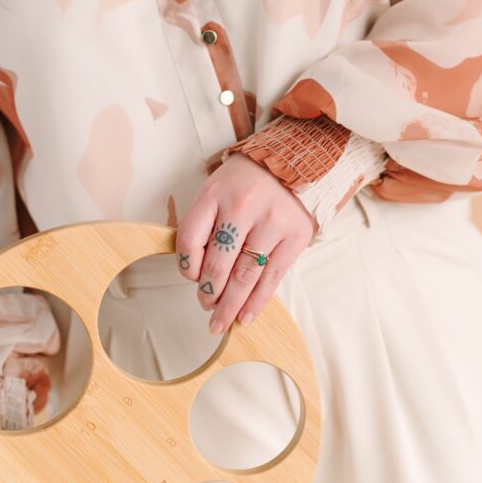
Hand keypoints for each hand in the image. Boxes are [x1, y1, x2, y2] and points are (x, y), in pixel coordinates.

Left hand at [176, 153, 315, 331]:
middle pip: (219, 263)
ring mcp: (272, 222)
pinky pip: (272, 278)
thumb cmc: (245, 182)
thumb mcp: (215, 190)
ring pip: (245, 276)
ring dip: (230, 304)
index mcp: (215, 194)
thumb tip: (196, 272)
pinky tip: (246, 316)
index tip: (191, 278)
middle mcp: (243, 207)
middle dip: (209, 294)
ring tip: (220, 320)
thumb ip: (203, 224)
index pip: (190, 239)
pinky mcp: (295, 236)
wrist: (293, 162)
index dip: (186, 266)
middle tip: (205, 308)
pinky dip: (257, 302)